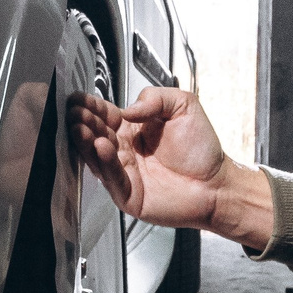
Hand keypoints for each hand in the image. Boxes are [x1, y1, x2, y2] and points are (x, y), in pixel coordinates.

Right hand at [68, 87, 275, 249]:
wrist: (217, 183)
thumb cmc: (202, 151)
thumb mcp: (183, 105)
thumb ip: (156, 97)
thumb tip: (130, 108)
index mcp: (133, 129)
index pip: (105, 115)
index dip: (91, 107)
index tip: (78, 99)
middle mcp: (124, 151)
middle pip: (96, 134)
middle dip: (83, 122)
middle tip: (75, 112)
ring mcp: (124, 173)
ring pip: (98, 156)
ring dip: (86, 141)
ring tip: (80, 127)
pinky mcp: (128, 194)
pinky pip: (112, 177)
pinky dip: (105, 162)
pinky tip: (101, 146)